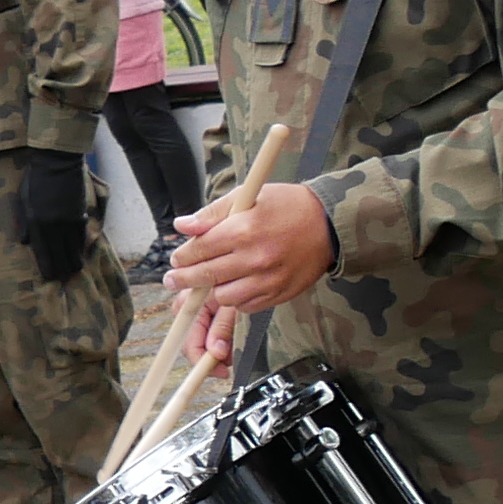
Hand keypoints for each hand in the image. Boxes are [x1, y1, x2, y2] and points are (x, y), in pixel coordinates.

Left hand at [17, 147, 91, 282]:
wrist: (57, 162)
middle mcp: (53, 226)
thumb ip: (25, 223)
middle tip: (64, 279)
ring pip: (74, 250)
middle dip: (62, 270)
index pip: (43, 253)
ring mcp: (68, 221)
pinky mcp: (80, 214)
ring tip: (74, 271)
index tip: (50, 278)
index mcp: (36, 223)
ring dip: (74, 262)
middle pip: (60, 256)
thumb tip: (25, 243)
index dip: (48, 268)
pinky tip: (80, 253)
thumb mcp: (24, 201)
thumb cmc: (35, 180)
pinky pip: (82, 237)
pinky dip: (81, 247)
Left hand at [164, 182, 335, 354]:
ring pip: (223, 297)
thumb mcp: (248, 197)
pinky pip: (246, 306)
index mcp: (243, 230)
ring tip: (207, 282)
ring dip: (211, 290)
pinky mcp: (279, 294)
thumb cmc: (287, 205)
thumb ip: (212, 213)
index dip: (182, 257)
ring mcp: (268, 279)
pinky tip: (232, 287)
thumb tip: (182, 226)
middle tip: (173, 279)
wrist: (329, 224)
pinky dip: (235, 299)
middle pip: (206, 276)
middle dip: (183, 279)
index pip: (199, 250)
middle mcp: (254, 258)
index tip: (176, 259)